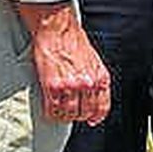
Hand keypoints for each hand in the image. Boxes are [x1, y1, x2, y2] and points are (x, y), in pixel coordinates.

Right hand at [19, 1, 110, 125]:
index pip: (102, 107)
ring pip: (68, 114)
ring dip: (63, 117)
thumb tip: (94, 96)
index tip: (91, 120)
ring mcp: (71, 87)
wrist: (58, 30)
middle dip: (78, 116)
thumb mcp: (94, 61)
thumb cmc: (74, 43)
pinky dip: (51, 113)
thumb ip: (95, 79)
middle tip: (70, 113)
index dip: (95, 117)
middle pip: (85, 113)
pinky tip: (50, 110)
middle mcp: (88, 84)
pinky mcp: (53, 86)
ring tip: (59, 112)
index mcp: (100, 78)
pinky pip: (53, 110)